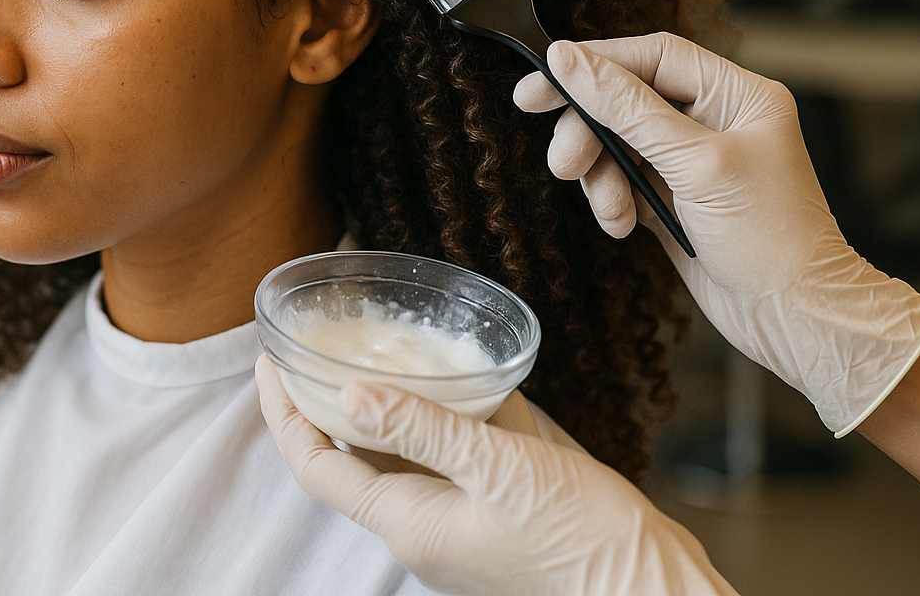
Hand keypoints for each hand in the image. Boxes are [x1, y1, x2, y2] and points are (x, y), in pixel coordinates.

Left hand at [256, 356, 736, 595]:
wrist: (651, 591)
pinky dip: (434, 425)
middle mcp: (421, 530)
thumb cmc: (583, 539)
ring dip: (380, 411)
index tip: (267, 361)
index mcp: (408, 521)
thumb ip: (422, 429)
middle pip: (349, 463)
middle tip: (315, 348)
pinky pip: (442, 468)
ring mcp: (455, 532)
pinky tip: (456, 388)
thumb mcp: (499, 468)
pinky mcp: (490, 525)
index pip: (316, 466)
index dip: (284, 413)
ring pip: (397, 462)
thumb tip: (347, 397)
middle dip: (324, 406)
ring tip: (374, 353)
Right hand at [513, 32, 919, 434]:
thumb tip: (571, 62)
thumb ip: (628, 109)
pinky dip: (612, 201)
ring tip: (610, 209)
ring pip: (616, 142)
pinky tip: (623, 225)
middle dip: (590, 131)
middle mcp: (715, 120)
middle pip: (626, 99)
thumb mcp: (696, 165)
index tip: (544, 81)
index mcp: (738, 95)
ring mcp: (692, 160)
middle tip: (563, 162)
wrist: (791, 316)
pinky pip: (621, 180)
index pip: (654, 56)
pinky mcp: (673, 196)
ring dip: (600, 175)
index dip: (595, 64)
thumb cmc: (772, 240)